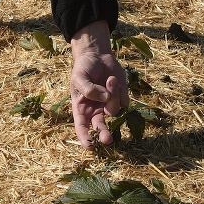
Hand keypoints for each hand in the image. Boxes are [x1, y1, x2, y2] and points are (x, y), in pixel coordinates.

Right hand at [70, 20, 128, 147]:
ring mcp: (109, 106)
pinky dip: (120, 90)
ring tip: (109, 79)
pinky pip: (124, 100)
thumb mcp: (79, 77)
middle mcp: (96, 111)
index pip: (82, 128)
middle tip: (108, 139)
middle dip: (104, 134)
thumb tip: (105, 98)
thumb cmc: (84, 68)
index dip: (85, 138)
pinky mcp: (121, 98)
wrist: (97, 56)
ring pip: (114, 109)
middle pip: (100, 128)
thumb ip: (88, 89)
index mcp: (81, 110)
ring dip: (113, 94)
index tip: (90, 146)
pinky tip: (113, 80)